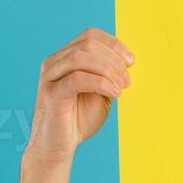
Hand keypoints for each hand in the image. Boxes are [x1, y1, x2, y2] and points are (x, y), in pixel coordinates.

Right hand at [17, 27, 135, 182]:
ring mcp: (50, 76)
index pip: (90, 36)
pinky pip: (77, 79)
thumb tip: (127, 62)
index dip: (114, 44)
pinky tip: (114, 93)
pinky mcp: (51, 93)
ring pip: (81, 57)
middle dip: (113, 59)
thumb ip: (110, 76)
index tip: (131, 61)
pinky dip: (100, 83)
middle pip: (87, 43)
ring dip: (108, 70)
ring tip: (121, 87)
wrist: (59, 147)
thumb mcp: (101, 94)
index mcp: (66, 58)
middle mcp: (55, 62)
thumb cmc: (78, 120)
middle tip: (127, 80)